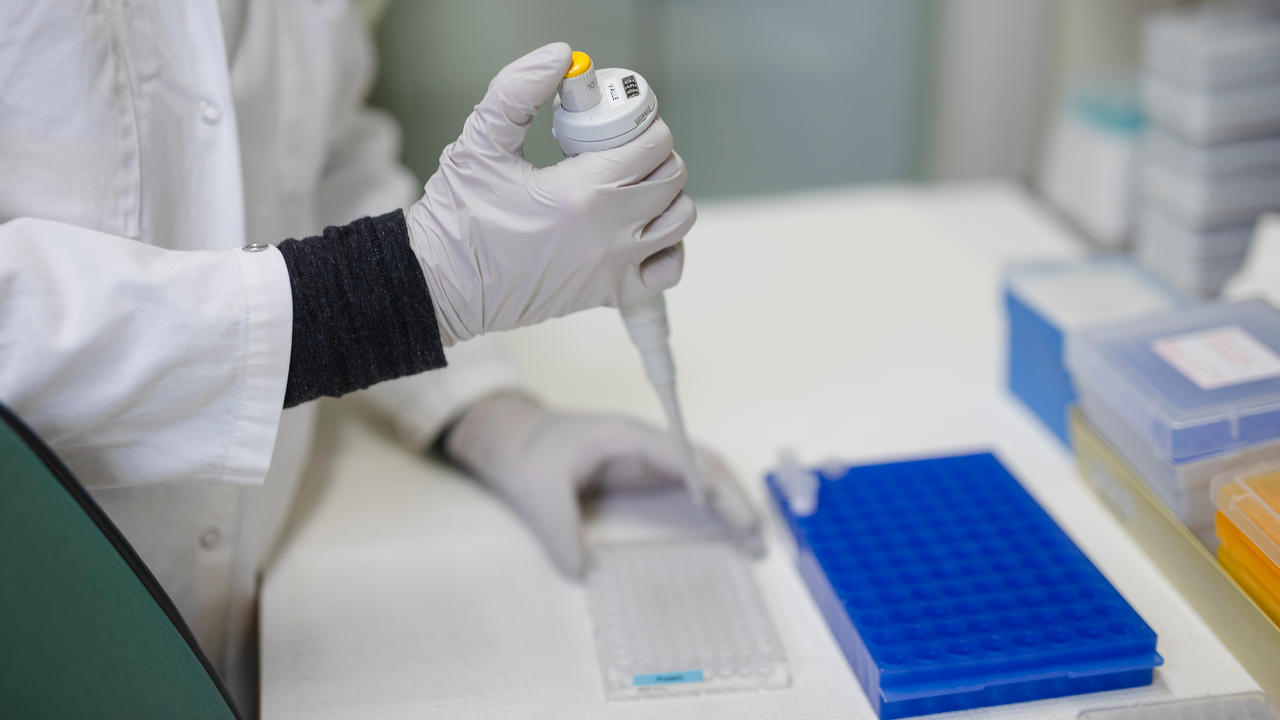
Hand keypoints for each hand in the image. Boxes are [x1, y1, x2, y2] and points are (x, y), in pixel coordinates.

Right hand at [407, 42, 694, 345]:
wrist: (442, 285)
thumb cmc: (458, 220)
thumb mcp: (479, 143)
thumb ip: (516, 91)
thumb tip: (558, 58)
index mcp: (582, 191)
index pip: (651, 144)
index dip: (643, 124)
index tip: (619, 123)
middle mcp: (608, 231)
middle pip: (671, 178)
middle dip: (655, 155)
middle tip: (622, 152)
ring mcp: (613, 266)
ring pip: (679, 221)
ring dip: (667, 197)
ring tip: (632, 188)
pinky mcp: (609, 293)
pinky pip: (668, 271)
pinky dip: (667, 249)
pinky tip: (641, 232)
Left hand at [444, 393, 761, 577]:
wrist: (507, 437)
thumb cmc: (524, 452)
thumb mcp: (537, 494)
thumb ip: (559, 531)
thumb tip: (582, 572)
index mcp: (627, 437)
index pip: (686, 457)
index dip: (716, 488)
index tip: (738, 517)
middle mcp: (645, 444)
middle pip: (705, 465)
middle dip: (735, 500)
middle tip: (757, 541)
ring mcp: (645, 458)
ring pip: (701, 476)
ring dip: (728, 505)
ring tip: (752, 542)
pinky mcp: (639, 474)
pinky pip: (685, 488)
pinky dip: (709, 508)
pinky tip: (722, 532)